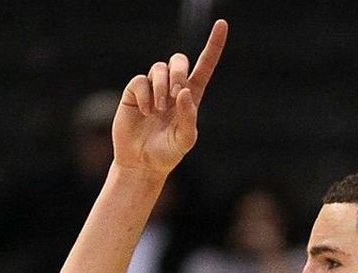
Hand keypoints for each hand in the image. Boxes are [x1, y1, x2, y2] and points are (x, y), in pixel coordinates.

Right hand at [113, 19, 226, 176]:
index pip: (205, 65)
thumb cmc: (167, 154)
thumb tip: (184, 91)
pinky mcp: (134, 93)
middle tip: (176, 94)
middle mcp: (173, 89)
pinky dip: (145, 95)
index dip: (214, 45)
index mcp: (191, 97)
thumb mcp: (185, 140)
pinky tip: (146, 112)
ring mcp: (153, 88)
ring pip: (159, 68)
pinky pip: (140, 81)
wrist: (141, 163)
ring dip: (161, 87)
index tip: (222, 24)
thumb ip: (189, 118)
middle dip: (179, 72)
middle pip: (179, 60)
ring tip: (159, 110)